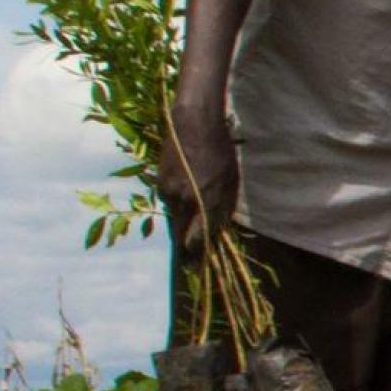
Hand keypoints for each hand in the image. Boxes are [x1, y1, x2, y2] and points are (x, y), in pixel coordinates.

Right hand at [160, 98, 237, 256]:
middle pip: (180, 232)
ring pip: (174, 217)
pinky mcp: (159, 182)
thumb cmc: (220, 151)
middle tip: (187, 263)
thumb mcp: (231, 180)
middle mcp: (184, 199)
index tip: (196, 267)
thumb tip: (214, 231)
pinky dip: (176, 206)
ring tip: (187, 231)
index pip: (197, 238)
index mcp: (206, 200)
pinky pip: (168, 202)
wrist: (193, 123)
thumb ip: (222, 207)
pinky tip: (183, 201)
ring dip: (181, 225)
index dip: (196, 254)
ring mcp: (168, 190)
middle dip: (184, 248)